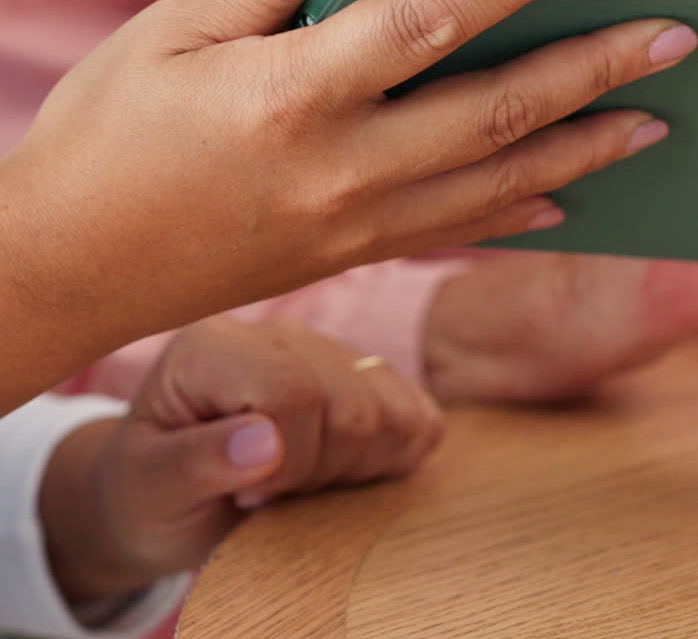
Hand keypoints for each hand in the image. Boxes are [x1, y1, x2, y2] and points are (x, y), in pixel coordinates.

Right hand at [2, 0, 697, 409]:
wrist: (59, 269)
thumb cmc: (103, 135)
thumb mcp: (170, 30)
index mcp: (287, 92)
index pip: (426, 19)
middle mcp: (335, 167)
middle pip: (493, 111)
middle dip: (594, 68)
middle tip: (672, 34)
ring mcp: (346, 226)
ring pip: (496, 184)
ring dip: (583, 147)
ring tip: (653, 116)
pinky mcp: (342, 258)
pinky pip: (452, 233)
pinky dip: (519, 212)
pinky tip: (566, 197)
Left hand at [39, 317, 443, 603]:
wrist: (158, 494)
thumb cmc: (147, 491)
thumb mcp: (149, 487)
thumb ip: (196, 463)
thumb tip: (265, 444)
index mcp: (213, 346)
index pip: (292, 392)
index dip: (286, 462)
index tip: (246, 496)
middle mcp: (274, 333)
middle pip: (349, 404)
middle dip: (319, 472)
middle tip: (269, 495)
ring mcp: (324, 350)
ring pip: (390, 408)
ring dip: (357, 467)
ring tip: (301, 483)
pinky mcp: (360, 378)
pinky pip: (417, 414)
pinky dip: (396, 455)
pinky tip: (343, 473)